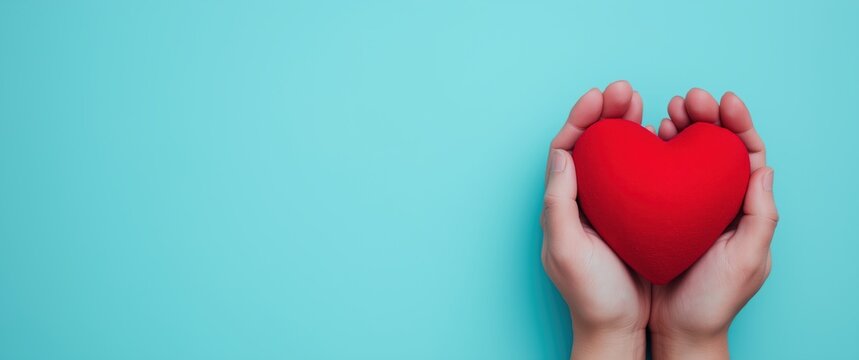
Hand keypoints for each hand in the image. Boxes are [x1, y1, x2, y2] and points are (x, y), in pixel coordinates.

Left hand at [541, 81, 651, 359]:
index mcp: (562, 204)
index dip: (580, 120)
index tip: (599, 97)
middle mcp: (583, 200)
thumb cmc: (590, 294)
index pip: (566, 150)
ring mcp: (611, 206)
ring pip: (616, 155)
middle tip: (625, 90)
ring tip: (643, 103)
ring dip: (626, 125)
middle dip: (605, 113)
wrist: (618, 328)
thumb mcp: (567, 251)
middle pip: (591, 145)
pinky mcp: (637, 215)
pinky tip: (665, 137)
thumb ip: (559, 204)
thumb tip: (562, 155)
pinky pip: (641, 174)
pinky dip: (650, 151)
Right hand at [649, 89, 778, 358]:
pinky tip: (646, 138)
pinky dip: (654, 151)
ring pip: (687, 155)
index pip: (746, 155)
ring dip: (680, 128)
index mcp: (745, 207)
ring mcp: (686, 205)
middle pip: (715, 147)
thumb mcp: (748, 259)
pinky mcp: (657, 212)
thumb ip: (760, 215)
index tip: (723, 101)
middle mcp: (716, 201)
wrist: (678, 329)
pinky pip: (658, 174)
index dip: (738, 123)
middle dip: (705, 117)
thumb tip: (763, 166)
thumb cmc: (714, 299)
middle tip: (688, 100)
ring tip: (668, 112)